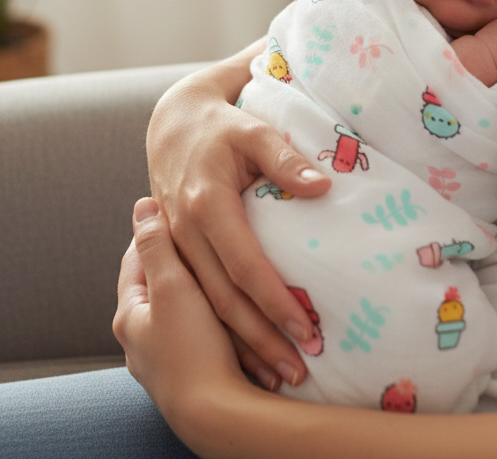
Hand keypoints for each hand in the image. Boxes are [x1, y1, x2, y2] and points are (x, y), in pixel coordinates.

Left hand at [114, 198, 249, 426]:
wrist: (218, 418)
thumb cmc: (192, 350)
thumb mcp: (171, 287)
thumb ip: (157, 244)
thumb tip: (142, 205)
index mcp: (129, 314)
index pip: (137, 258)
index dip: (158, 230)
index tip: (180, 209)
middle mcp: (142, 339)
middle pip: (160, 286)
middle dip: (183, 262)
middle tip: (208, 237)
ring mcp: (167, 360)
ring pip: (185, 313)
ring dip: (204, 293)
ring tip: (225, 270)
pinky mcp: (194, 375)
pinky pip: (204, 336)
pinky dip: (217, 321)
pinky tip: (235, 313)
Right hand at [146, 45, 330, 387]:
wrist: (172, 120)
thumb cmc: (222, 123)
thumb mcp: (253, 129)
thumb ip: (285, 158)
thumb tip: (323, 187)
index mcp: (206, 203)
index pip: (243, 264)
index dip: (274, 300)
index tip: (306, 330)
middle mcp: (184, 230)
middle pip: (222, 297)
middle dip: (259, 339)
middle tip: (297, 373)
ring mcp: (175, 243)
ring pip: (205, 304)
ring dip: (238, 343)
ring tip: (276, 376)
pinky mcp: (174, 249)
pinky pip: (195, 294)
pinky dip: (218, 328)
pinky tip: (243, 353)